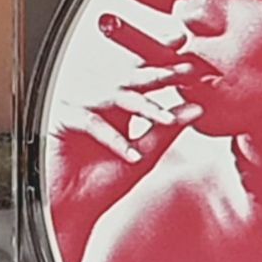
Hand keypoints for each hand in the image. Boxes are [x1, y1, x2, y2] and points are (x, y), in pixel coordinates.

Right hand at [45, 63, 203, 261]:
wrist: (74, 208)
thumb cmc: (103, 184)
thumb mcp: (145, 155)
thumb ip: (167, 129)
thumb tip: (197, 107)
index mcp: (118, 107)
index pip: (142, 80)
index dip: (164, 65)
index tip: (187, 54)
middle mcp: (99, 103)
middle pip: (130, 79)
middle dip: (158, 73)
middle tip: (183, 69)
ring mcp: (80, 107)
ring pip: (115, 96)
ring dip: (143, 106)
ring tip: (167, 118)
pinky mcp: (63, 119)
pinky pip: (92, 122)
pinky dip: (114, 140)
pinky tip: (132, 156)